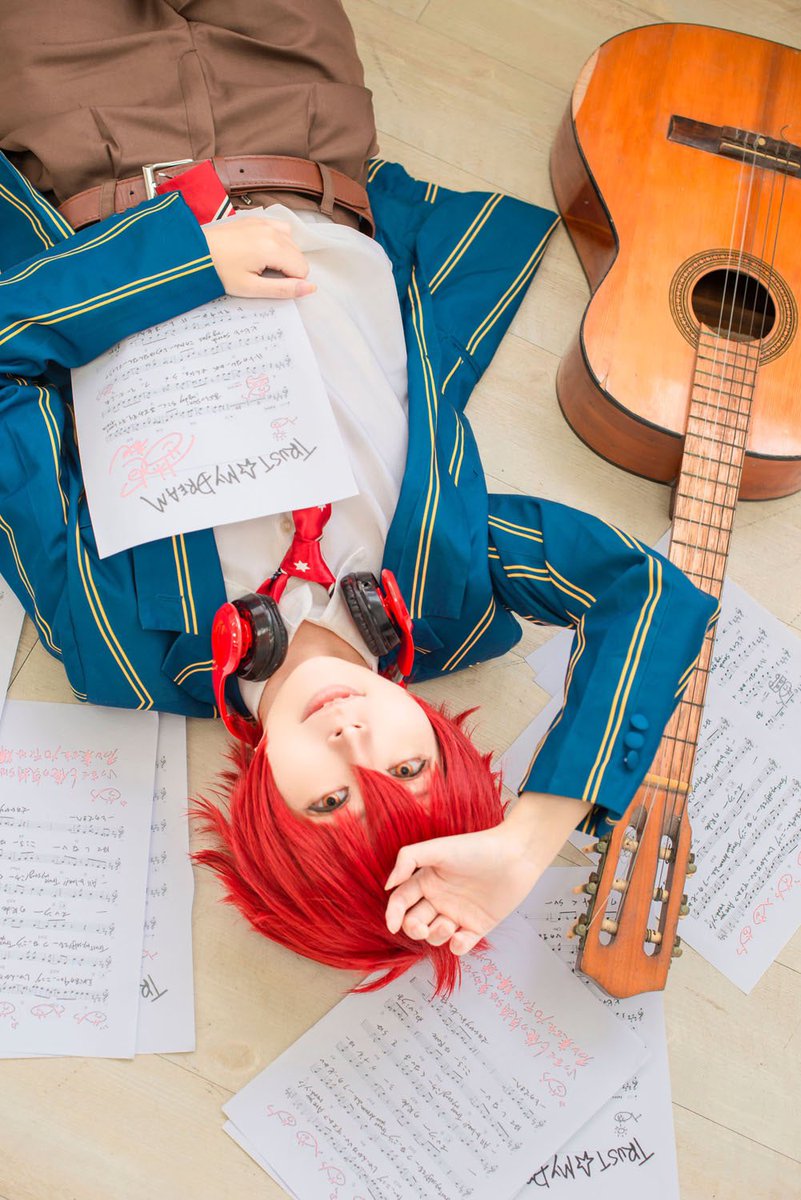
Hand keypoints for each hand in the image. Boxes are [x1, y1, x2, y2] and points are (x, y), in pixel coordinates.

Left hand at [202, 217, 315, 299]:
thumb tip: (310, 288)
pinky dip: (278, 240)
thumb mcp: (251, 287)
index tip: (269, 282)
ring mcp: (265, 222)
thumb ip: (284, 289)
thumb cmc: (219, 271)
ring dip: (284, 255)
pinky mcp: (257, 219)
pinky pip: (281, 228)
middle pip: (299, 255)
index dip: (290, 281)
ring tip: (261, 263)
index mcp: (273, 248)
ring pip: (292, 242)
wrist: (194, 251)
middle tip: (262, 275)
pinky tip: (262, 249)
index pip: (302, 269)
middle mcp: (272, 231)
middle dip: (288, 269)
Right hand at [384, 791, 590, 955]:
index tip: (392, 924)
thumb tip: (388, 885)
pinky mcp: (477, 926)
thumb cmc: (477, 849)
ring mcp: (458, 914)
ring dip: (437, 936)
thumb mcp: (438, 848)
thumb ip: (408, 860)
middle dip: (414, 929)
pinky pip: (460, 945)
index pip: (401, 901)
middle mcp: (440, 898)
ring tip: (450, 924)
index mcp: (428, 880)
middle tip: (421, 926)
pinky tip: (462, 935)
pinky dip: (457, 945)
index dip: (393, 914)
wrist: (515, 856)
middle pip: (415, 922)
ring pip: (435, 936)